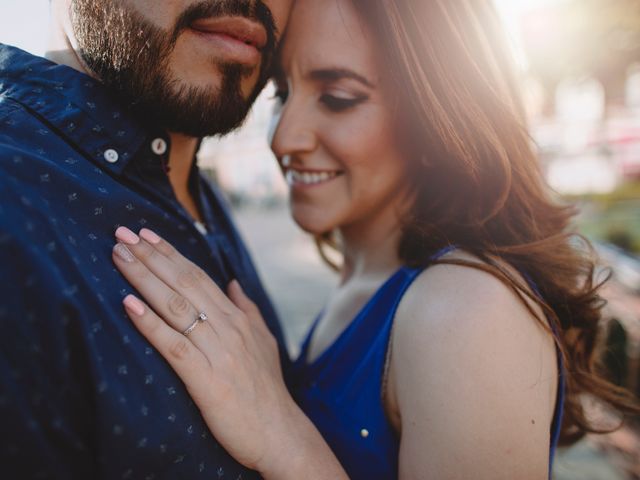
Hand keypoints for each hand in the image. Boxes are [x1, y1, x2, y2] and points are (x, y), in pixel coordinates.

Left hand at [111, 227, 306, 473]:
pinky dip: (150, 324)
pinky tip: (129, 305)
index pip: (199, 277)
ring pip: (176, 307)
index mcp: (237, 318)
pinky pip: (174, 346)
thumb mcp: (263, 341)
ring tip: (119, 256)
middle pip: (184, 283)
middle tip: (122, 234)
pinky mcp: (206, 379)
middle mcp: (228, 328)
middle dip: (151, 257)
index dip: (171, 254)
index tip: (146, 234)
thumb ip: (247, 310)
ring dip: (145, 279)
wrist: (278, 431)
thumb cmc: (266, 389)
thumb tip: (233, 283)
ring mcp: (218, 352)